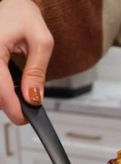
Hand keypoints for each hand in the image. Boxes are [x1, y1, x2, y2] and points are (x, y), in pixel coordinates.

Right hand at [0, 0, 53, 123]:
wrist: (12, 3)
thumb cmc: (23, 15)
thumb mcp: (41, 42)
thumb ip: (37, 72)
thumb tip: (34, 98)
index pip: (1, 89)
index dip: (13, 109)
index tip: (25, 118)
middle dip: (10, 104)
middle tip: (27, 102)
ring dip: (5, 97)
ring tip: (20, 90)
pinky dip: (1, 90)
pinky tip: (10, 86)